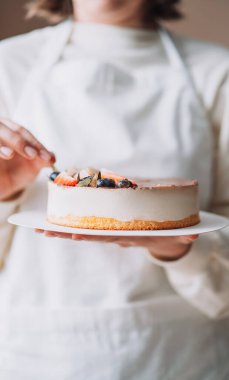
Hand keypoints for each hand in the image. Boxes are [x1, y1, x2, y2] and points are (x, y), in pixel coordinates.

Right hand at [0, 118, 55, 200]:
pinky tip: (3, 156)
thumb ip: (40, 161)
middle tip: (32, 155)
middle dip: (19, 141)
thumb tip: (52, 156)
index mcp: (8, 129)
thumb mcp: (29, 169)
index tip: (47, 157)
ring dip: (0, 144)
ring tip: (9, 154)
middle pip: (4, 128)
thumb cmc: (12, 174)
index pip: (22, 132)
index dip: (35, 144)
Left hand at [35, 229, 198, 260]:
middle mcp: (117, 235)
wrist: (167, 240)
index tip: (75, 235)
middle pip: (89, 234)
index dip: (92, 235)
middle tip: (44, 231)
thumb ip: (184, 236)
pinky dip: (72, 222)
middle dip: (66, 233)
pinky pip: (89, 223)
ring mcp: (112, 230)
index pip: (108, 236)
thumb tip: (193, 237)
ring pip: (84, 230)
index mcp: (130, 236)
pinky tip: (55, 219)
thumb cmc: (170, 234)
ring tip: (40, 228)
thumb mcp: (178, 235)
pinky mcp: (111, 223)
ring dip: (62, 229)